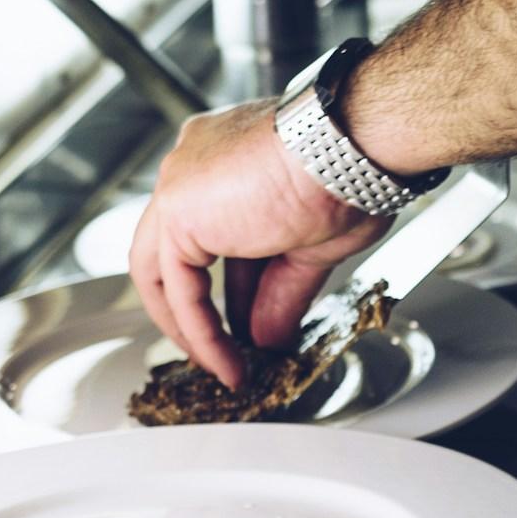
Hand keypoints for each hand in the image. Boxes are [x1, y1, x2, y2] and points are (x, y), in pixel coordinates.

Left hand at [130, 100, 388, 387]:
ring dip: (194, 327)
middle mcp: (195, 163)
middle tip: (226, 350)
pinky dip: (200, 331)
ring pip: (166, 270)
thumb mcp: (314, 245)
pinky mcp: (176, 211)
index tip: (252, 322)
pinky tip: (226, 360)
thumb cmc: (350, 172)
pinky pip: (178, 288)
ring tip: (226, 366)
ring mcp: (180, 183)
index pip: (219, 232)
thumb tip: (269, 336)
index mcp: (229, 154)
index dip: (238, 284)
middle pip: (182, 250)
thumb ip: (280, 291)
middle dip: (201, 308)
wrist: (349, 151)